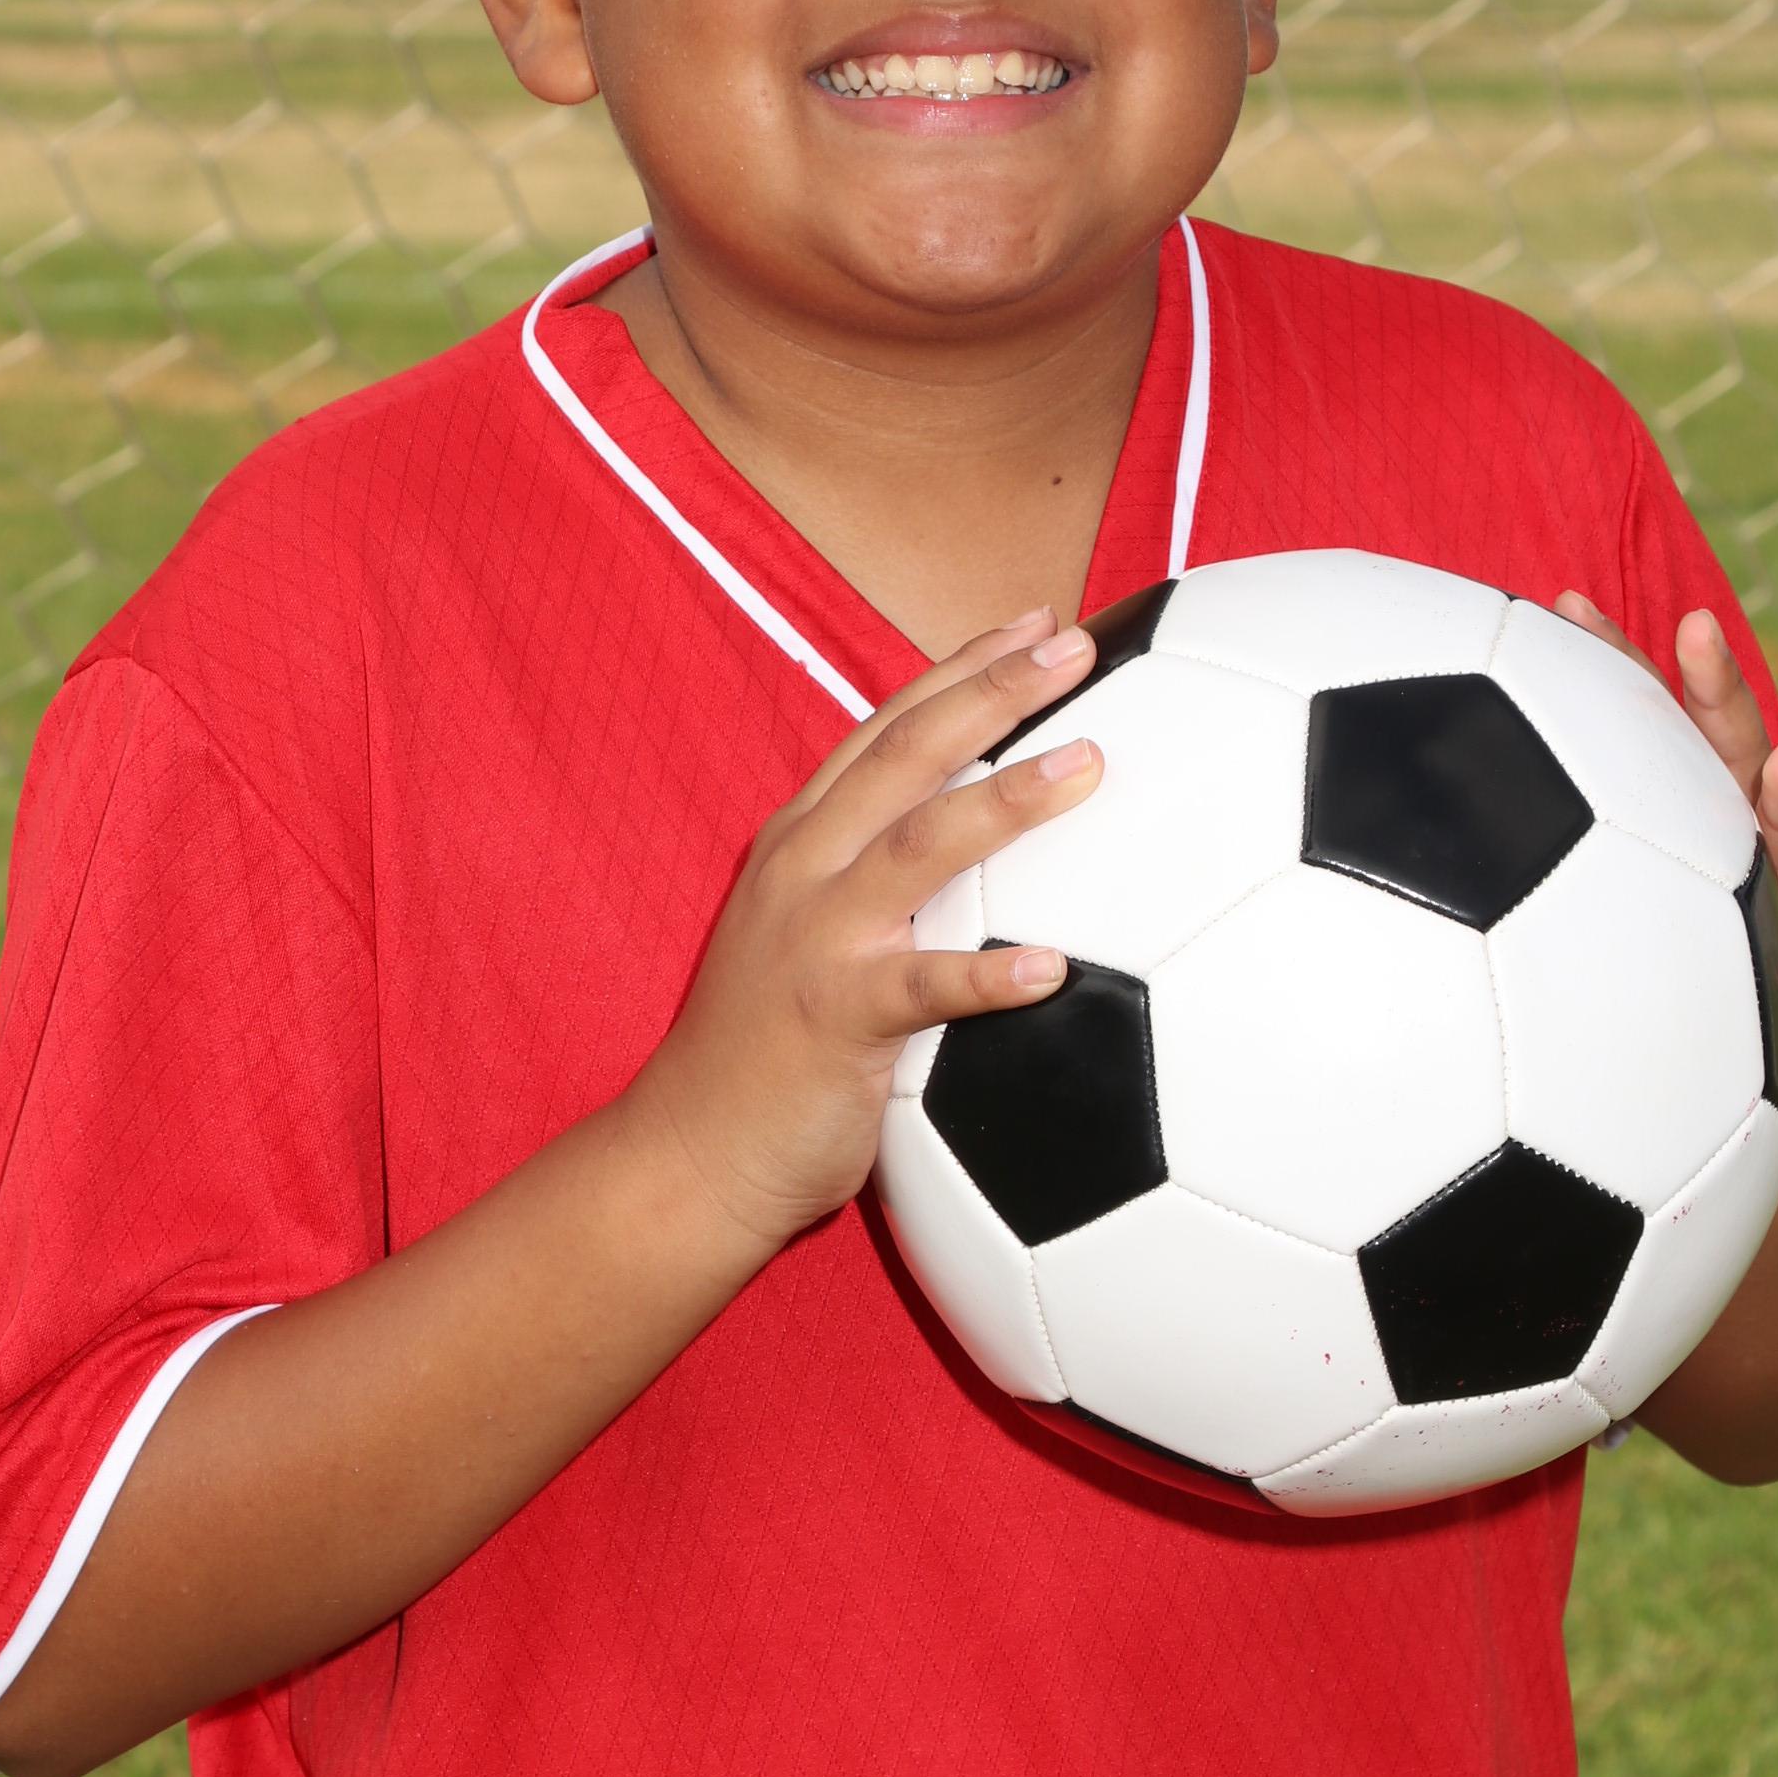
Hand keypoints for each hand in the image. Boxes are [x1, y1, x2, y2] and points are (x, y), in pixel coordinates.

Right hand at [628, 613, 1105, 1258]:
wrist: (690, 1155)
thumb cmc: (767, 1052)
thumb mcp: (809, 935)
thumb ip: (877, 884)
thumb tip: (981, 856)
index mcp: (803, 841)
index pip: (889, 729)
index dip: (960, 668)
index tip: (1031, 621)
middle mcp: (807, 869)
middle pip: (909, 754)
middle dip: (992, 689)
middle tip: (1073, 645)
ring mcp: (817, 938)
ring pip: (921, 845)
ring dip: (1007, 799)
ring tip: (1087, 766)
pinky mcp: (835, 1016)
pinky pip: (924, 988)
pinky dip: (988, 975)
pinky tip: (1054, 969)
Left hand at [1553, 592, 1777, 1055]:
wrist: (1713, 1076)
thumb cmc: (1641, 978)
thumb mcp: (1582, 915)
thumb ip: (1522, 862)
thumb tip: (1412, 799)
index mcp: (1682, 815)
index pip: (1645, 725)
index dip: (1610, 663)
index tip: (1567, 605)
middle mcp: (1738, 846)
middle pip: (1729, 751)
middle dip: (1717, 688)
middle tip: (1697, 627)